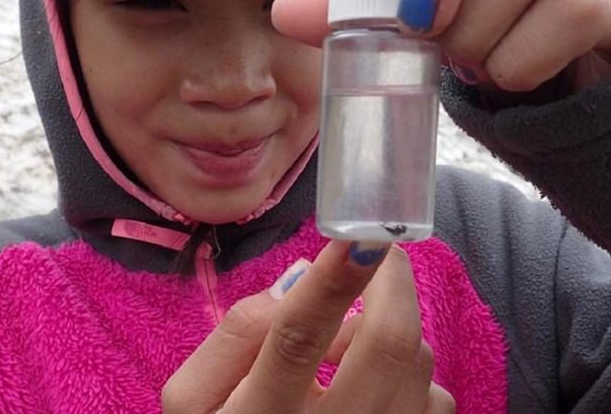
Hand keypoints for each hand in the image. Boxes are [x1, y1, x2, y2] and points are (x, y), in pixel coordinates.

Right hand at [162, 241, 453, 412]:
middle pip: (385, 344)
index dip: (332, 280)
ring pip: (418, 363)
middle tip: (373, 248)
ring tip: (345, 341)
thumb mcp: (194, 397)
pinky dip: (409, 370)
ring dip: (388, 327)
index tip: (359, 233)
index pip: (299, 337)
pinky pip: (436, 397)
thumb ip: (236, 333)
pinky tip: (368, 382)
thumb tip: (300, 277)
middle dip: (389, 279)